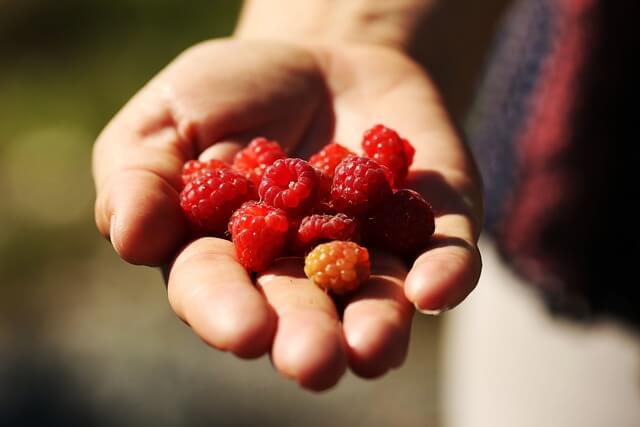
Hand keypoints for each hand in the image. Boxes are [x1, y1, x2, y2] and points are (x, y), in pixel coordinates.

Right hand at [93, 39, 482, 390]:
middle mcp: (300, 268)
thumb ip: (139, 176)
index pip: (220, 290)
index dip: (228, 312)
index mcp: (228, 252)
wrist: (320, 59)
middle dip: (307, 337)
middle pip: (302, 310)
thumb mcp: (168, 118)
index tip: (244, 331)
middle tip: (314, 362)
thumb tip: (130, 237)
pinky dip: (445, 273)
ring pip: (375, 301)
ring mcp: (369, 249)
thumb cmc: (232, 94)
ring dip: (377, 327)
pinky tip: (434, 289)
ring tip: (372, 349)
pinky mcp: (430, 225)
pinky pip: (444, 255)